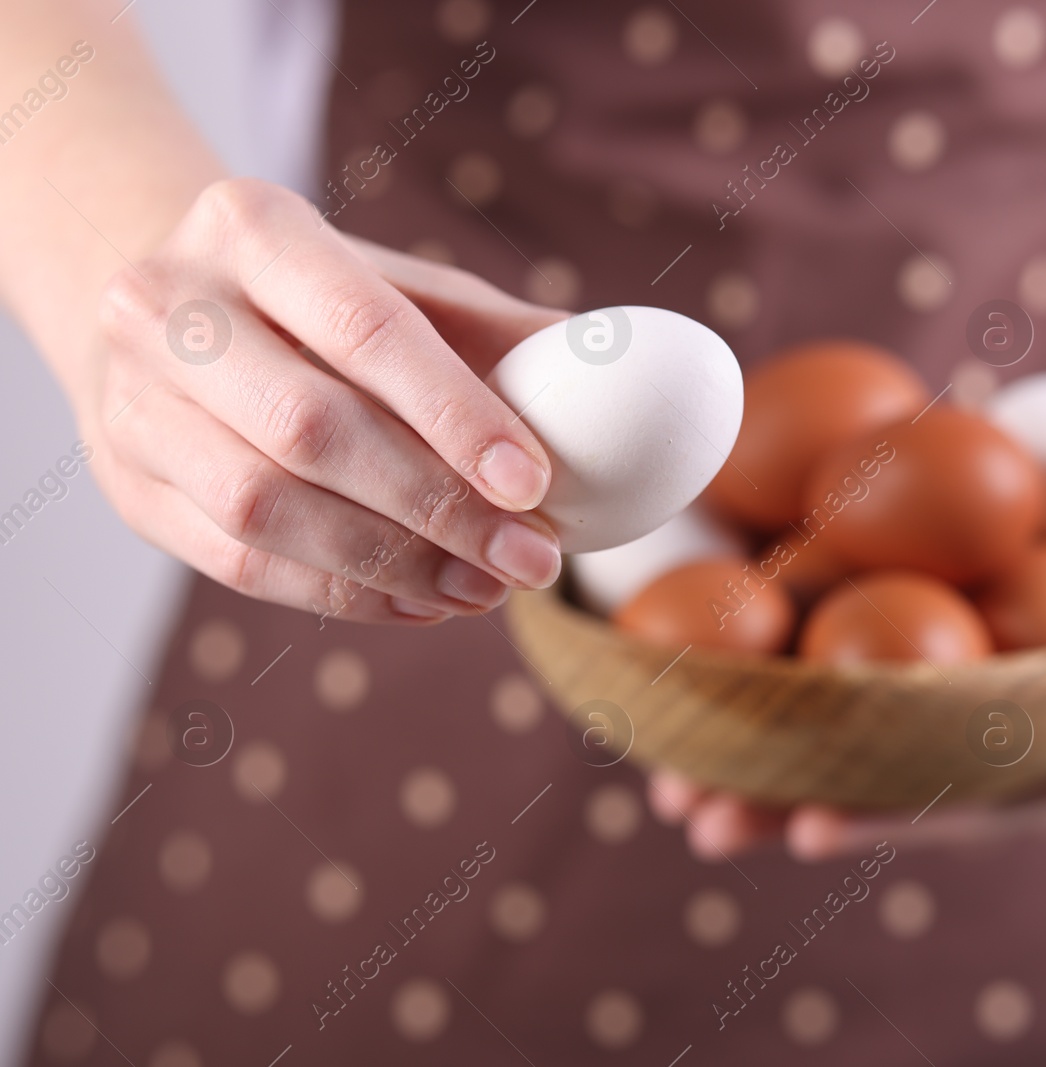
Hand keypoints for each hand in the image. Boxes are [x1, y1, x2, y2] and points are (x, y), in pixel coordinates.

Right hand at [86, 178, 567, 622]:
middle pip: (311, 430)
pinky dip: (344, 597)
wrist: (167, 316)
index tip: (536, 484)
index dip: (456, 414)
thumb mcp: (402, 287)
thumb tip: (623, 372)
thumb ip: (501, 333)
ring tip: (488, 588)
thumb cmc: (319, 301)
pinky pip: (240, 565)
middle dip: (439, 508)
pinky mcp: (131, 489)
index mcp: (250, 227)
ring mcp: (133, 402)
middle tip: (533, 560)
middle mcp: (167, 307)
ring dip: (395, 566)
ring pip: (266, 510)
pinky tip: (425, 602)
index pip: (364, 329)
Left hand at [648, 618, 1045, 861]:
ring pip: (813, 728)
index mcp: (1017, 774)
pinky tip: (676, 664)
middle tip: (696, 818)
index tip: (808, 827)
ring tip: (659, 769)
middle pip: (854, 779)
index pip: (939, 804)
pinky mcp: (883, 624)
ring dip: (736, 748)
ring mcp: (912, 689)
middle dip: (772, 802)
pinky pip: (809, 642)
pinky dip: (746, 656)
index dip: (877, 816)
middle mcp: (950, 746)